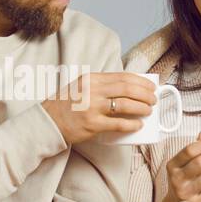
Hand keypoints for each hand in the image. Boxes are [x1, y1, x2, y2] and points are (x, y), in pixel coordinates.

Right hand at [41, 71, 157, 145]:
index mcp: (91, 79)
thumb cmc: (65, 106)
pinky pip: (118, 124)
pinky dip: (131, 124)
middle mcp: (93, 90)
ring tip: (148, 110)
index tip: (150, 86)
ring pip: (126, 105)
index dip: (140, 82)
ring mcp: (92, 108)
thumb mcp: (81, 87)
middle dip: (145, 94)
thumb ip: (100, 86)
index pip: (123, 77)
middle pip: (127, 89)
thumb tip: (127, 90)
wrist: (47, 122)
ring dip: (141, 108)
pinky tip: (138, 124)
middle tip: (153, 99)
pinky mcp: (93, 124)